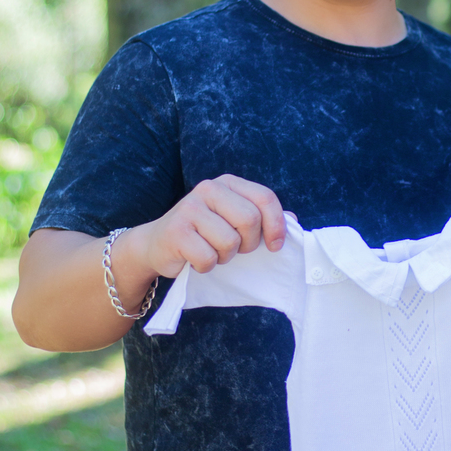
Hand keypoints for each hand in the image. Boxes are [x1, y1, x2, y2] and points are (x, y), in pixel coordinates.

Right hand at [116, 175, 286, 286]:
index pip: (265, 198)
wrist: (156, 245)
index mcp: (228, 183)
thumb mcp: (233, 221)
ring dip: (225, 257)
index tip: (275, 246)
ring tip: (212, 251)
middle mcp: (208, 189)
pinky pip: (208, 257)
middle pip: (250, 220)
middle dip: (248, 244)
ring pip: (229, 241)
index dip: (276, 225)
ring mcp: (190, 208)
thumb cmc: (203, 234)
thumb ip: (262, 218)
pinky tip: (196, 259)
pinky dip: (207, 266)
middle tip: (235, 250)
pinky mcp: (176, 231)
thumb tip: (293, 220)